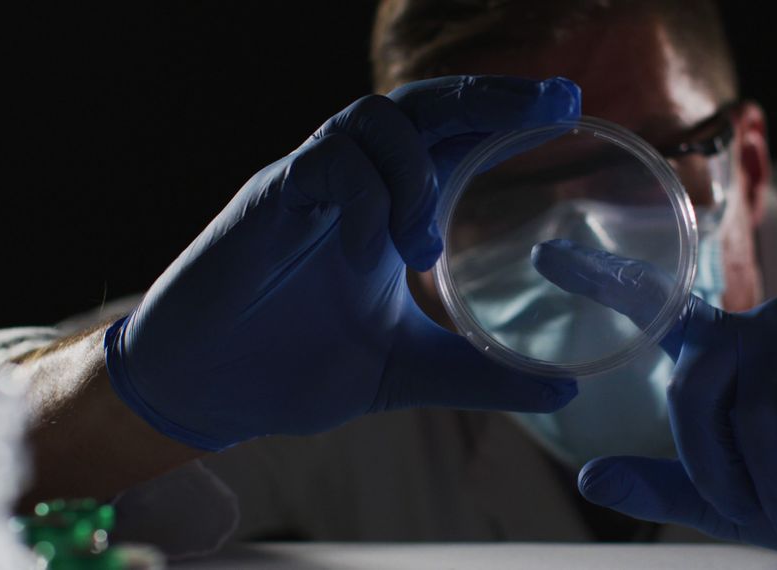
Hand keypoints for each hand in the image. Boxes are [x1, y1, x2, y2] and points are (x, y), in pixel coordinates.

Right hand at [104, 76, 581, 450]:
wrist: (207, 391)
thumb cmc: (296, 368)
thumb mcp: (406, 372)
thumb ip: (479, 376)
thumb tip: (563, 393)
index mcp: (392, 209)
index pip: (456, 136)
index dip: (508, 115)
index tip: (569, 107)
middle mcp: (356, 182)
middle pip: (426, 103)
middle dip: (491, 96)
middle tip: (554, 104)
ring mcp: (310, 185)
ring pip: (372, 118)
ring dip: (414, 171)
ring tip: (423, 248)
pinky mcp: (267, 201)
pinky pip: (324, 167)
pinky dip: (361, 201)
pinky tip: (370, 255)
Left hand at [532, 239, 776, 555]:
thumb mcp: (731, 499)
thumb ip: (664, 485)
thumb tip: (590, 477)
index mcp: (722, 353)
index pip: (657, 308)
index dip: (601, 279)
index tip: (544, 253)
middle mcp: (759, 326)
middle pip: (695, 387)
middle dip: (720, 468)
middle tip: (761, 509)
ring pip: (757, 410)